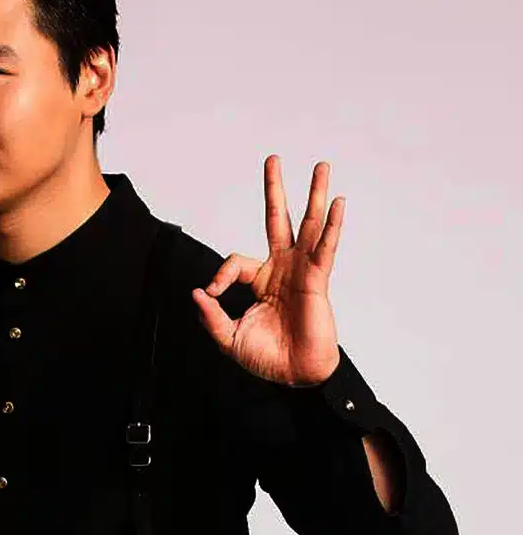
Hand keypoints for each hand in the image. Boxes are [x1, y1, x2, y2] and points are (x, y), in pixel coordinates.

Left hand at [192, 155, 343, 387]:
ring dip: (314, 194)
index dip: (220, 275)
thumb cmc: (267, 358)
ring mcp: (302, 271)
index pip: (235, 262)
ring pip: (308, 225)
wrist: (293, 375)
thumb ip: (211, 316)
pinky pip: (325, 247)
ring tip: (321, 165)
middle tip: (272, 159)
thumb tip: (198, 292)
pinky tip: (336, 202)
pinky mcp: (318, 280)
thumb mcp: (228, 337)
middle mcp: (283, 269)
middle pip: (278, 220)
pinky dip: (332, 225)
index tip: (212, 294)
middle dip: (275, 190)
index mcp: (261, 280)